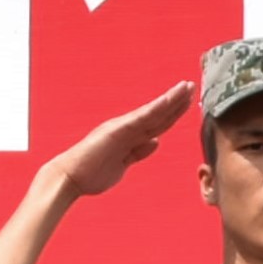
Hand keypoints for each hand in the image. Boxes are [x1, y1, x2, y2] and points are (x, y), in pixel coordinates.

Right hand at [42, 81, 197, 203]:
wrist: (70, 177)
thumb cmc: (92, 172)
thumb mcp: (123, 163)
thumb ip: (139, 151)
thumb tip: (156, 141)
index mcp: (129, 135)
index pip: (157, 123)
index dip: (174, 112)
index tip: (189, 101)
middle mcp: (127, 127)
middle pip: (158, 114)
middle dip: (177, 101)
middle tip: (192, 86)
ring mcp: (122, 127)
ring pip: (153, 112)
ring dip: (171, 100)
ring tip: (186, 87)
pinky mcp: (117, 130)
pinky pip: (141, 118)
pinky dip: (157, 108)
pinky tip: (169, 100)